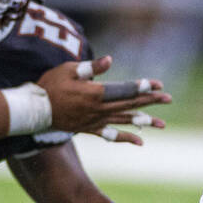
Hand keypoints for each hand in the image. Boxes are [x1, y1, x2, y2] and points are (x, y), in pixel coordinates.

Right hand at [36, 57, 172, 144]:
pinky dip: (126, 138)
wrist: (34, 111)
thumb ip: (91, 67)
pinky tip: (140, 142)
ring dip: (145, 122)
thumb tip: (110, 60)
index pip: (125, 90)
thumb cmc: (49, 86)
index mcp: (96, 93)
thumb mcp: (69, 70)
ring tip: (162, 124)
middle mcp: (99, 109)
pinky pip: (111, 135)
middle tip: (168, 99)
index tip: (159, 85)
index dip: (143, 87)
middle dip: (150, 101)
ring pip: (125, 121)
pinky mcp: (90, 129)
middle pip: (130, 105)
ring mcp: (96, 121)